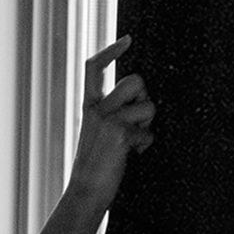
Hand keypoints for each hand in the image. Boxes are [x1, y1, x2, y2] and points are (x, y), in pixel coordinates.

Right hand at [69, 34, 155, 205]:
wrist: (84, 193)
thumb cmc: (93, 168)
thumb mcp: (95, 134)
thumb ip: (109, 114)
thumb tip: (138, 100)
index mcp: (89, 108)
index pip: (94, 68)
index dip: (111, 50)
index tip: (127, 40)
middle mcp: (98, 110)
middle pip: (135, 80)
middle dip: (144, 98)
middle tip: (137, 120)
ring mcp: (109, 121)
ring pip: (148, 105)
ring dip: (148, 124)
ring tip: (134, 141)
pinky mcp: (121, 135)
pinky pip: (148, 132)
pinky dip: (145, 145)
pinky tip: (132, 155)